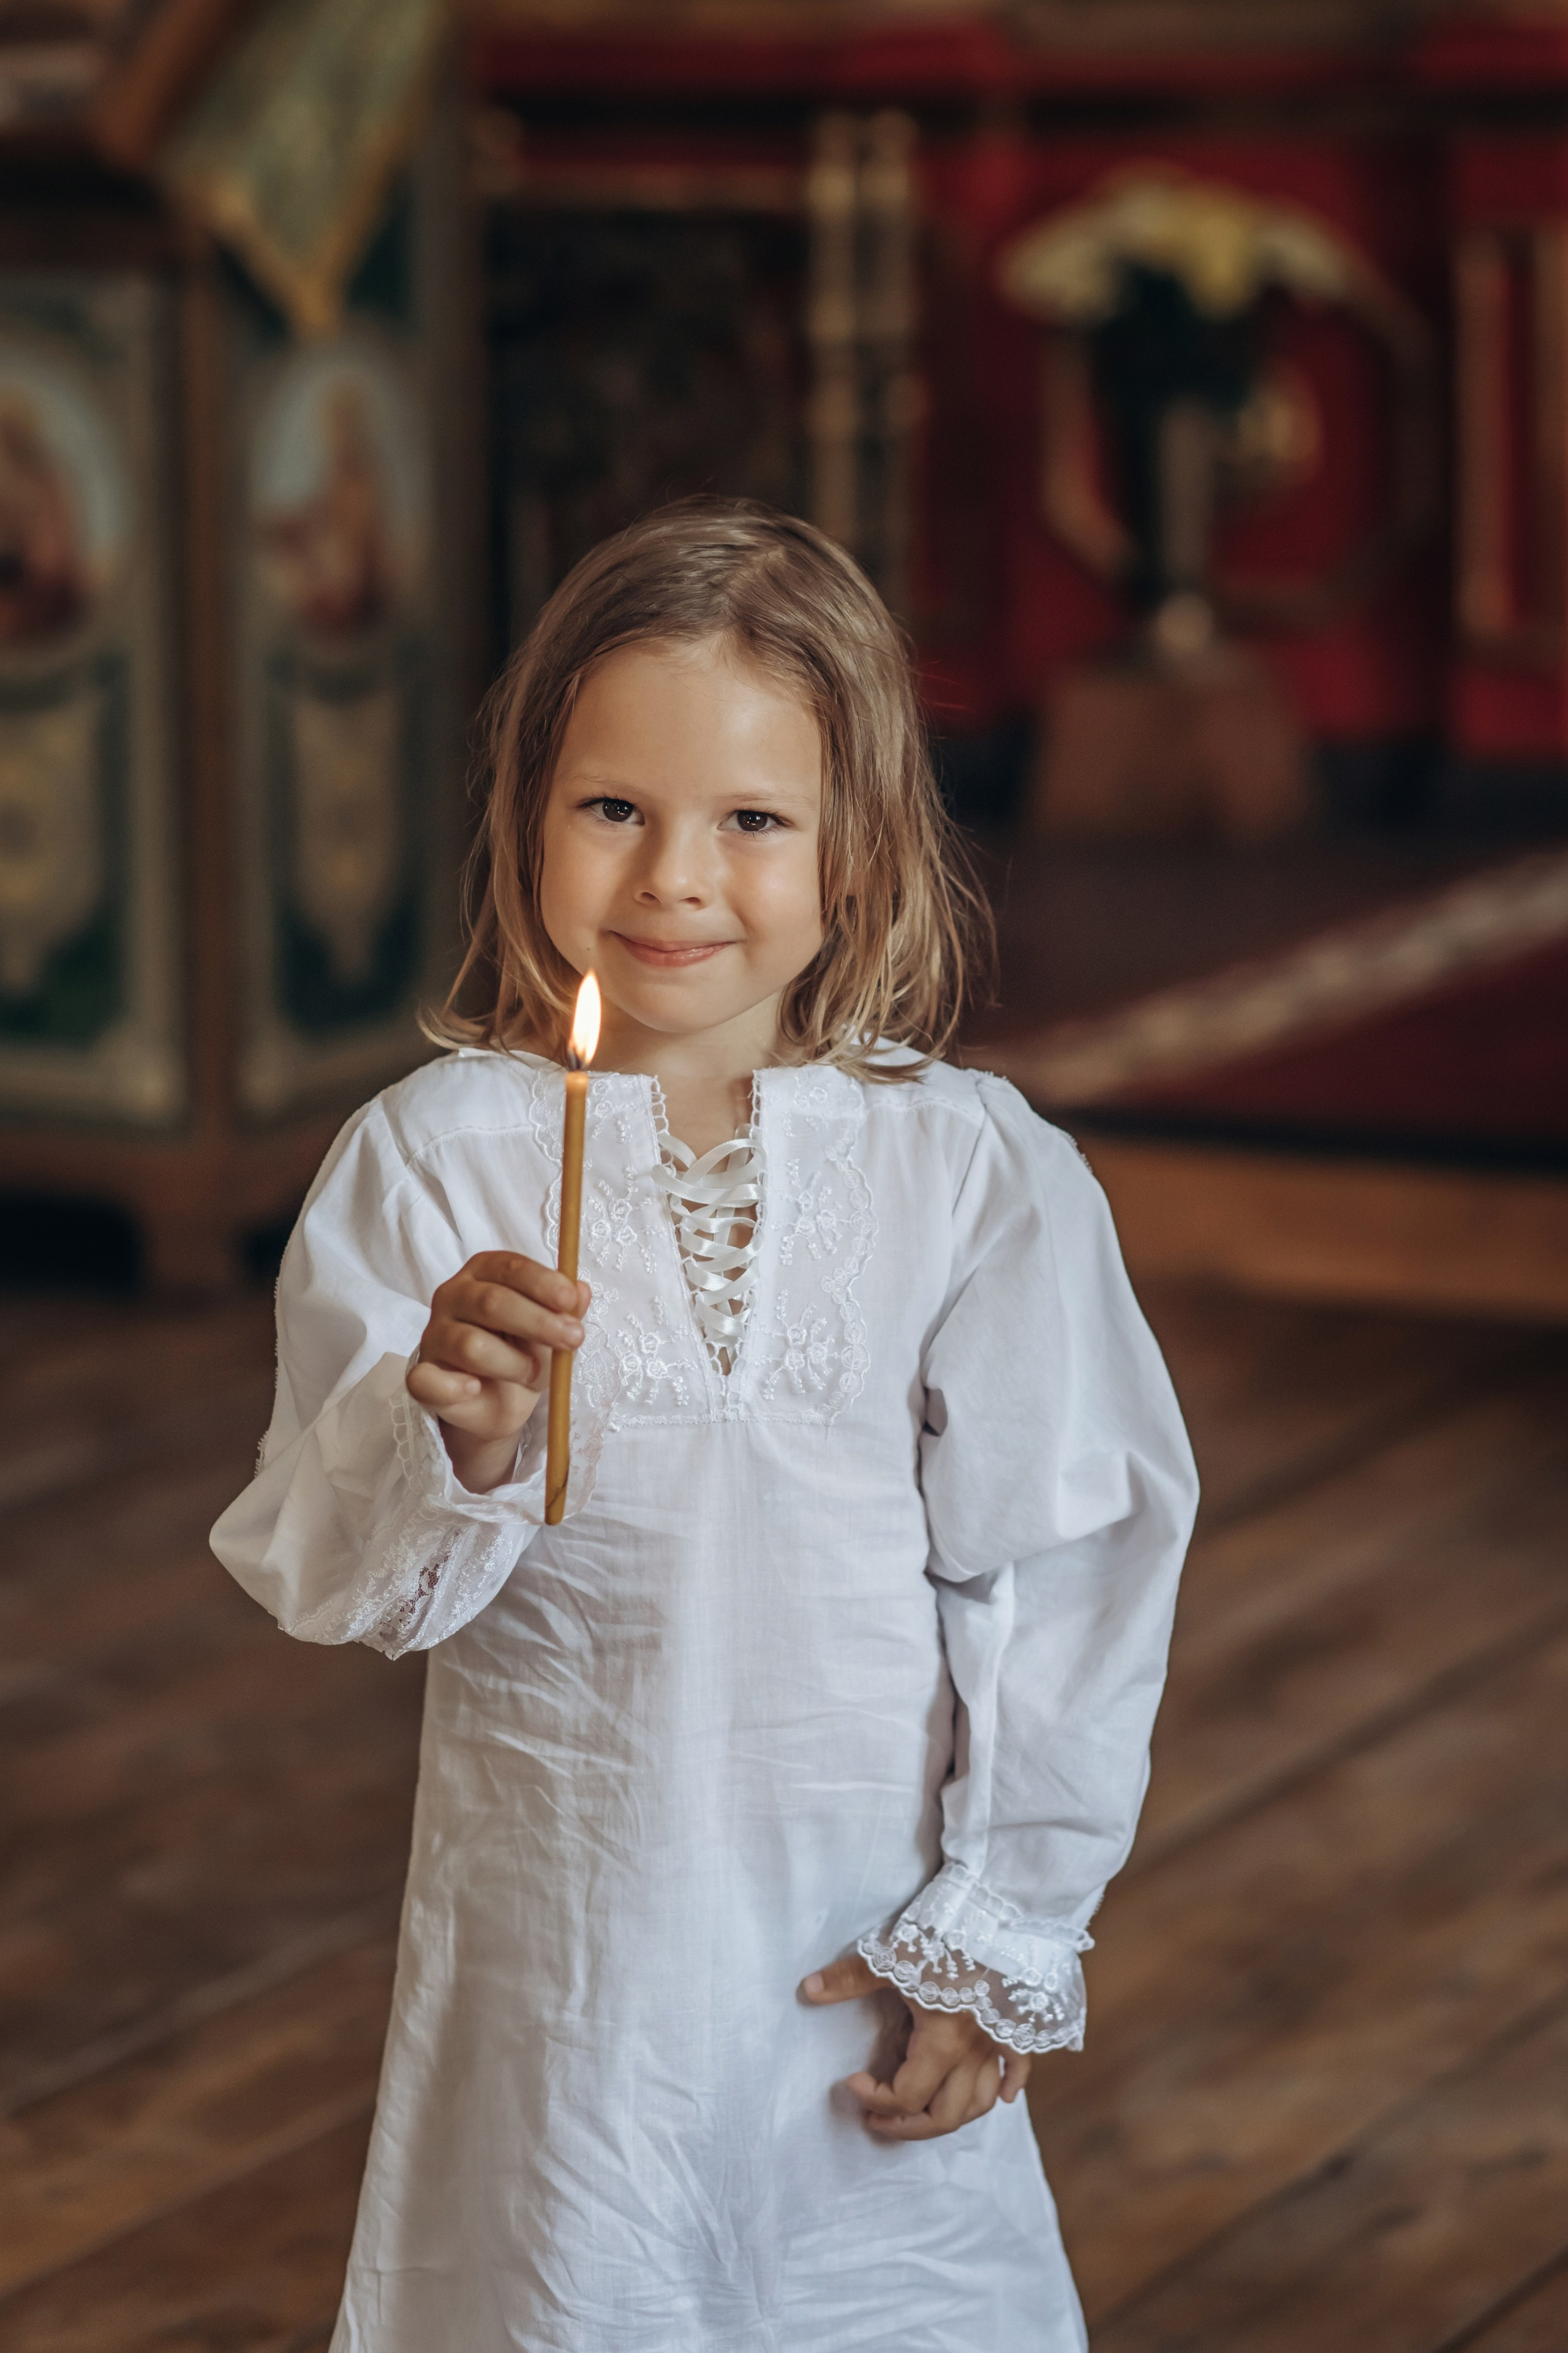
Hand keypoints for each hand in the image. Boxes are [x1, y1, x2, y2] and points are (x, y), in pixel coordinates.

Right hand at [407, 1252, 590, 1493]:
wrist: (494, 1402)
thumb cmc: (522, 1352)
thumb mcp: (551, 1328)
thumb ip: (565, 1310)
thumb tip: (581, 1291)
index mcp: (484, 1272)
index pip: (510, 1267)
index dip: (542, 1282)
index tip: (570, 1300)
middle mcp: (453, 1295)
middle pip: (492, 1302)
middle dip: (539, 1322)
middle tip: (573, 1340)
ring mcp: (433, 1335)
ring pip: (471, 1345)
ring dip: (514, 1364)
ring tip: (533, 1374)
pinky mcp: (421, 1375)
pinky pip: (426, 1380)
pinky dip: (455, 1386)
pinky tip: (474, 1388)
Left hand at [800, 1952, 1030, 2139]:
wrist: (995, 1912)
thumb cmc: (943, 1936)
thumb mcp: (891, 1956)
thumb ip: (849, 1978)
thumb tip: (808, 1989)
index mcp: (942, 2041)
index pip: (906, 2095)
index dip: (873, 2098)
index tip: (851, 2080)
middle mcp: (972, 2052)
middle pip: (944, 2116)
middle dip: (907, 2126)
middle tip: (876, 2117)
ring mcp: (996, 2042)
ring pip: (980, 2103)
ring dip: (948, 2116)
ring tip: (919, 2112)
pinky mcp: (1013, 2027)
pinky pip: (1018, 2069)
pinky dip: (1009, 2086)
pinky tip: (1004, 2096)